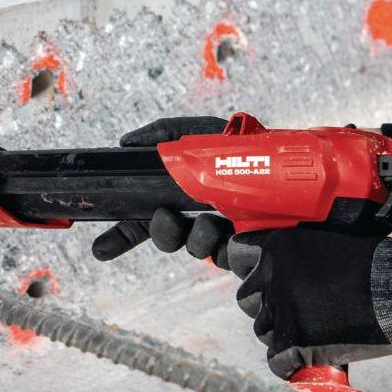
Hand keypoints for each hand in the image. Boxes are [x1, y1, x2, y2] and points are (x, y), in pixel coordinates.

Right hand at [92, 117, 234, 267]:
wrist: (292, 167)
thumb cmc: (244, 147)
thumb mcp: (199, 132)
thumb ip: (161, 134)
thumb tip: (125, 143)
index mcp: (180, 195)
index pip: (143, 220)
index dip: (121, 235)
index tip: (100, 251)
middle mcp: (197, 216)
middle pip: (166, 238)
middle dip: (162, 233)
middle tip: (166, 217)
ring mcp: (223, 234)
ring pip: (196, 249)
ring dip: (198, 237)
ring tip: (214, 222)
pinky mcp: (247, 248)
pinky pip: (228, 259)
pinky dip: (228, 249)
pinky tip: (236, 235)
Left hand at [228, 228, 391, 378]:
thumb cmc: (379, 265)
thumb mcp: (329, 241)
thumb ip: (297, 257)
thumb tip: (281, 277)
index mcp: (279, 245)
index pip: (238, 256)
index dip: (251, 271)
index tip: (263, 281)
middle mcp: (273, 274)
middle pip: (248, 299)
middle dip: (269, 307)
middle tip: (299, 312)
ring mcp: (283, 308)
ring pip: (262, 331)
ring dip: (284, 334)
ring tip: (316, 332)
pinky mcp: (296, 340)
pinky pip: (276, 361)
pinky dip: (292, 364)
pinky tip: (313, 357)